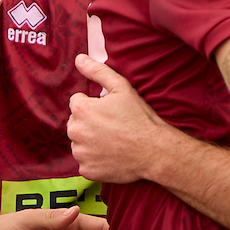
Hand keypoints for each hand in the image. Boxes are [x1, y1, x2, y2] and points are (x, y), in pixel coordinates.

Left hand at [69, 54, 173, 183]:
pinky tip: (111, 155)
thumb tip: (79, 59)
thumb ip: (97, 71)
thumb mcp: (121, 88)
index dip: (94, 105)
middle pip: (76, 123)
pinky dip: (95, 160)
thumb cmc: (140, 118)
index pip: (77, 102)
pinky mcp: (87, 170)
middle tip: (112, 126)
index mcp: (81, 110)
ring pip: (80, 143)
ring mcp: (80, 153)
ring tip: (113, 141)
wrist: (155, 150)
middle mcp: (75, 132)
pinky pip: (86, 162)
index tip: (109, 111)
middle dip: (90, 123)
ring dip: (91, 141)